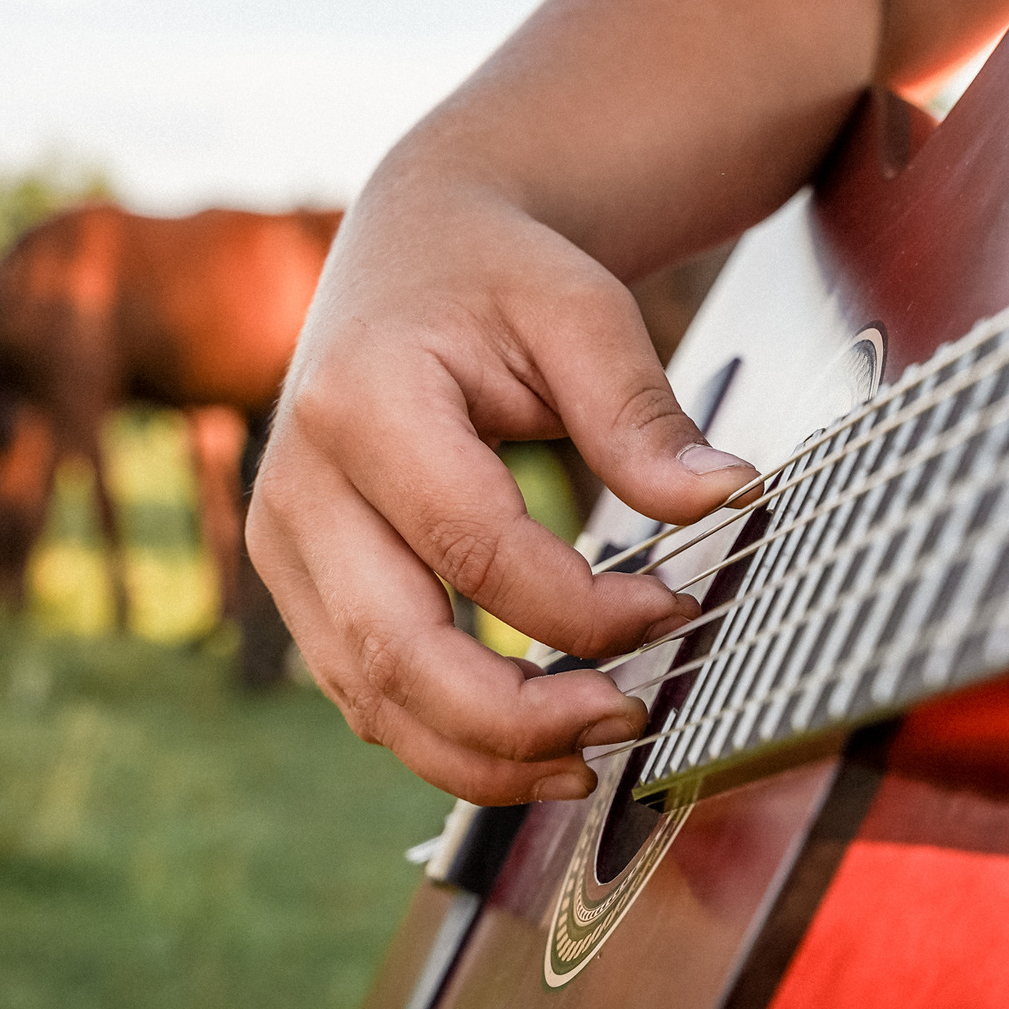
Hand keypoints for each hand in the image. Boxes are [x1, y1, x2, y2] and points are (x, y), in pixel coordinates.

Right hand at [247, 169, 758, 803]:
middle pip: (394, 649)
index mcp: (361, 399)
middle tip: (626, 723)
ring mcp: (283, 541)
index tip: (673, 606)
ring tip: (585, 762)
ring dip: (478, 755)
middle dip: (516, 720)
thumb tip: (725, 502)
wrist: (413, 246)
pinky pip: (360, 690)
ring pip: (367, 695)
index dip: (579, 606)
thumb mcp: (580, 309)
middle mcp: (298, 481)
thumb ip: (642, 413)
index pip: (472, 547)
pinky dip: (443, 737)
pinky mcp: (296, 581)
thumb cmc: (497, 274)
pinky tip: (529, 744)